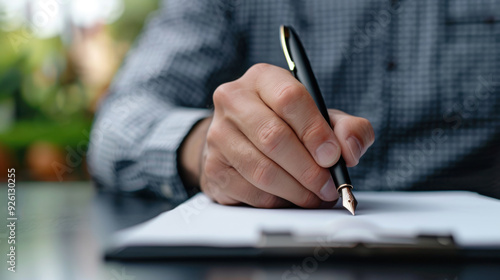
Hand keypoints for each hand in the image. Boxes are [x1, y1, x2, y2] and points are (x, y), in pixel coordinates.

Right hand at [179, 64, 374, 207]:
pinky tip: (289, 197)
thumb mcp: (321, 118)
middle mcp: (233, 100)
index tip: (332, 157)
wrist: (239, 141)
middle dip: (308, 169)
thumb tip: (351, 149)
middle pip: (273, 137)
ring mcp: (218, 134)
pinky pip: (250, 191)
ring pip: (262, 170)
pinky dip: (277, 200)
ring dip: (296, 190)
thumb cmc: (286, 126)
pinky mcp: (213, 167)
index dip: (314, 131)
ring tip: (314, 196)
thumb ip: (347, 128)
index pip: (289, 99)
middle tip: (328, 186)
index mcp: (262, 78)